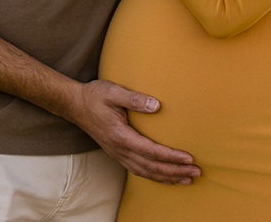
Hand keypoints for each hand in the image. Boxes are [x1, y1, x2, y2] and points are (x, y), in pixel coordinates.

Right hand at [68, 79, 199, 184]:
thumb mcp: (113, 91)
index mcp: (120, 136)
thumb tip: (157, 105)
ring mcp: (117, 153)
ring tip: (187, 179)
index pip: (151, 151)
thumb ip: (134, 98)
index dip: (171, 157)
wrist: (74, 105)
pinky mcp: (117, 153)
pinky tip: (166, 178)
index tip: (189, 158)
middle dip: (175, 171)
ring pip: (145, 172)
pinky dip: (154, 177)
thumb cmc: (94, 95)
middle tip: (196, 171)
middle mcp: (119, 149)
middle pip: (151, 167)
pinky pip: (138, 170)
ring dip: (167, 177)